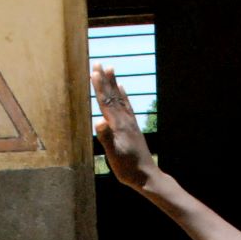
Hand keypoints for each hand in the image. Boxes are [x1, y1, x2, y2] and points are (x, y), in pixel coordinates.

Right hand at [92, 64, 156, 189]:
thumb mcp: (114, 156)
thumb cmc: (127, 168)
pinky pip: (127, 106)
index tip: (94, 71)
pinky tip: (122, 88)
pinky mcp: (133, 127)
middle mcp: (125, 121)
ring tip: (110, 68)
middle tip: (99, 63)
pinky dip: (124, 95)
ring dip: (114, 83)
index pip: (106, 102)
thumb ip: (106, 138)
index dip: (99, 87)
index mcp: (118, 126)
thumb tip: (99, 121)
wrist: (146, 176)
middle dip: (105, 79)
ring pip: (120, 98)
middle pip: (113, 96)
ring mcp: (130, 123)